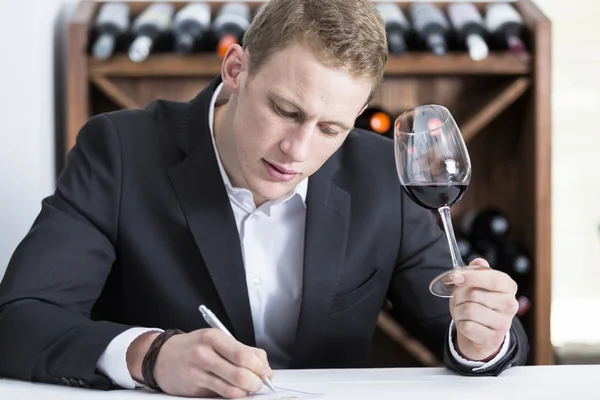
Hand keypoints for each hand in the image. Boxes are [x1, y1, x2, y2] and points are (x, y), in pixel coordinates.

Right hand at [128, 329, 272, 397]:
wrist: (161, 356)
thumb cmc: (193, 347)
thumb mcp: (216, 340)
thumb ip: (241, 351)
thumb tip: (265, 368)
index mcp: (213, 337)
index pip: (244, 355)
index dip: (260, 367)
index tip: (266, 372)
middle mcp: (205, 353)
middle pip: (240, 373)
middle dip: (256, 382)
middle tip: (259, 384)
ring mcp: (198, 371)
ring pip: (232, 387)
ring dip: (246, 391)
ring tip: (248, 388)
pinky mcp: (194, 386)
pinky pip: (221, 394)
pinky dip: (234, 395)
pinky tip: (235, 391)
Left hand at [449, 258, 518, 361]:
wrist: (480, 334)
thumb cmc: (478, 304)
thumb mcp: (477, 285)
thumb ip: (477, 271)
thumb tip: (478, 261)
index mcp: (508, 287)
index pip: (493, 278)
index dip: (472, 277)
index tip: (456, 277)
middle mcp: (510, 305)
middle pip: (474, 294)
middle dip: (459, 296)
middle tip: (459, 300)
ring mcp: (504, 323)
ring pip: (469, 310)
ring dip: (458, 311)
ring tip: (461, 312)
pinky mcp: (493, 339)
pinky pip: (467, 327)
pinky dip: (461, 325)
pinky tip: (467, 325)